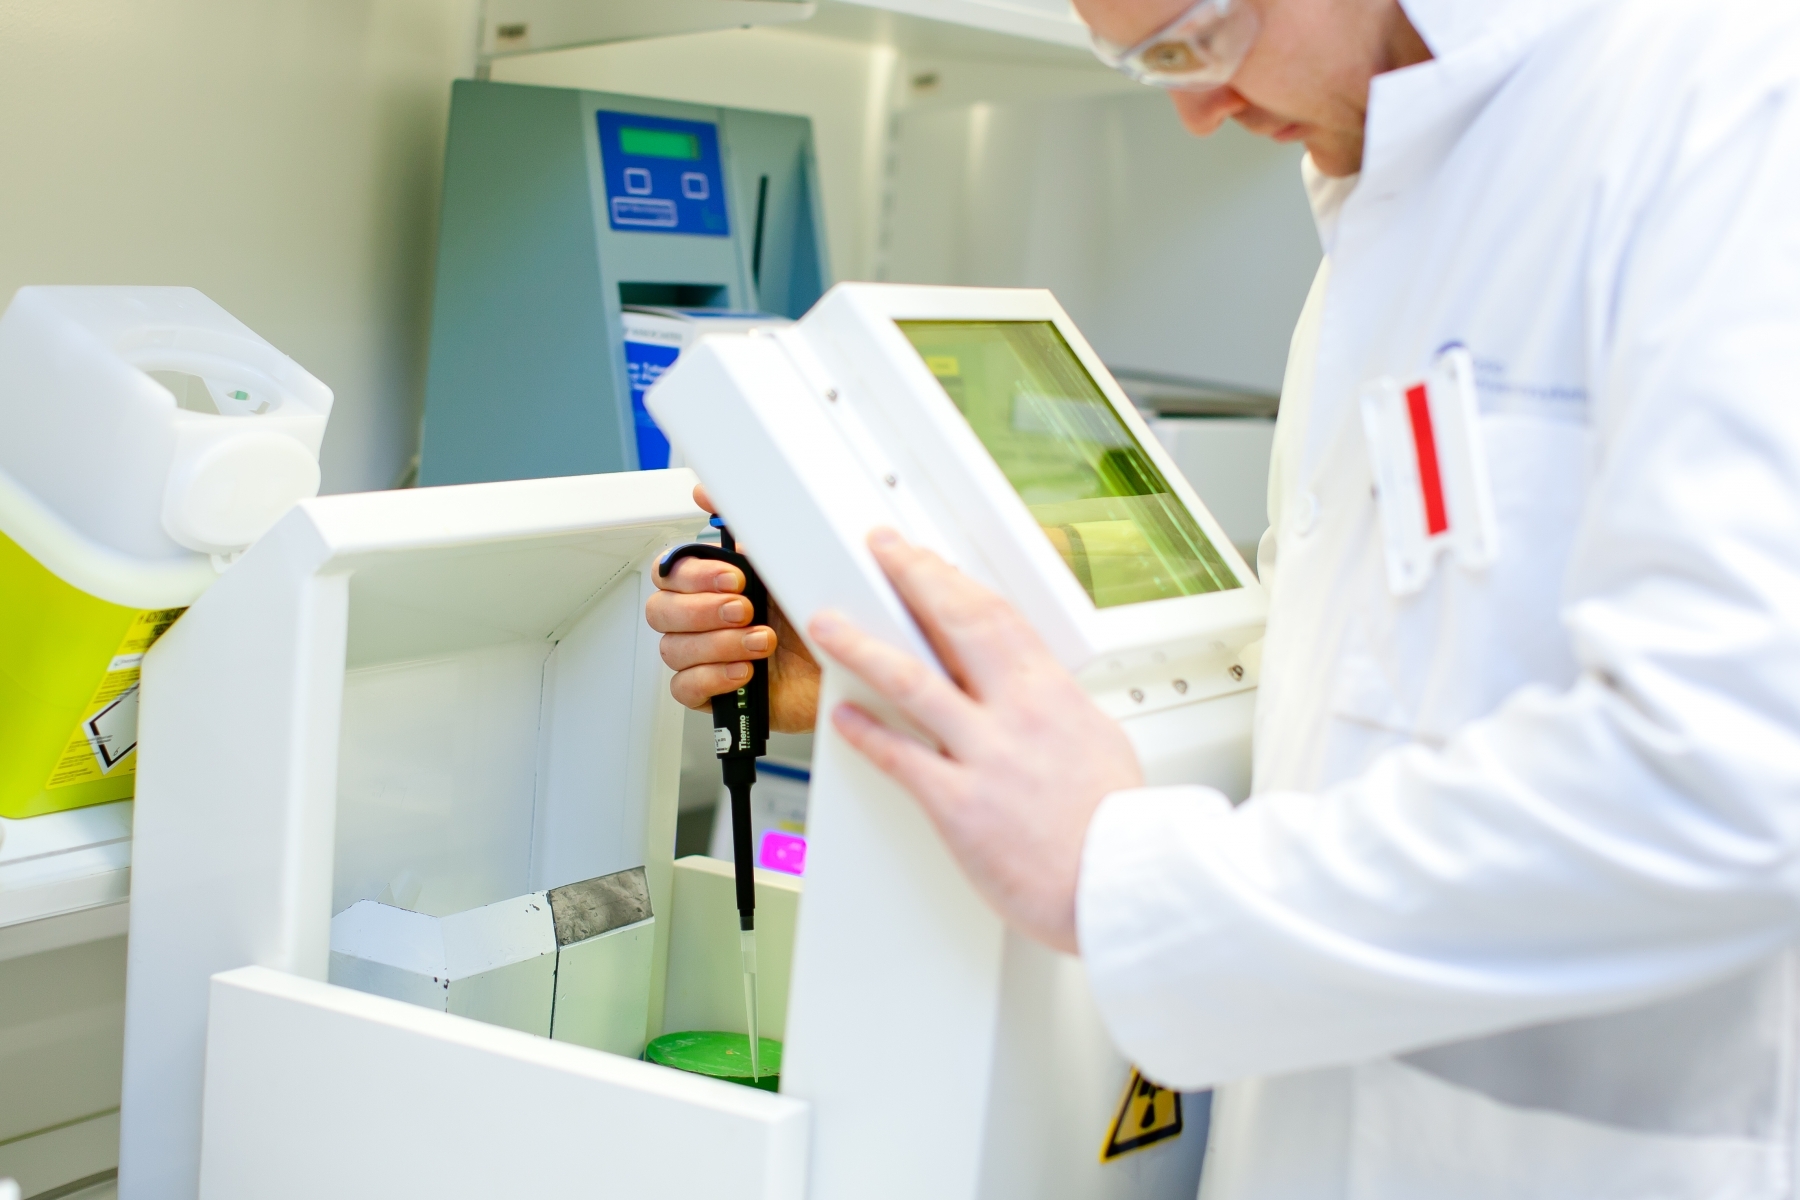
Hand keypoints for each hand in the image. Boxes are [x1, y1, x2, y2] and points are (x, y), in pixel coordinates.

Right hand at [646, 485, 820, 732]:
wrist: (847, 665)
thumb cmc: (816, 616)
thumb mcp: (784, 564)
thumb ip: (744, 528)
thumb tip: (704, 491)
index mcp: (714, 585)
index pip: (670, 573)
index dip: (693, 577)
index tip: (733, 579)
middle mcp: (705, 620)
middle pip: (660, 611)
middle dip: (704, 610)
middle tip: (746, 610)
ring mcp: (706, 657)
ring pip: (672, 649)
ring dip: (719, 644)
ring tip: (761, 643)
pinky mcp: (714, 694)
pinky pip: (685, 688)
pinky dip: (714, 677)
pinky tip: (745, 671)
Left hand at [808, 529, 1142, 953]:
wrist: (1122, 887)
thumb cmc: (1114, 827)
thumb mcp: (1097, 741)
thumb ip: (1056, 709)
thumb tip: (1035, 692)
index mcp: (1053, 694)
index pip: (996, 615)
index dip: (953, 579)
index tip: (927, 558)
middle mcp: (1017, 715)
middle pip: (956, 624)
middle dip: (913, 578)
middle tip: (882, 552)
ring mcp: (986, 757)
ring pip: (913, 683)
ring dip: (863, 647)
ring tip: (830, 626)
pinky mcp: (960, 805)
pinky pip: (902, 759)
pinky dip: (867, 734)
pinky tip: (844, 716)